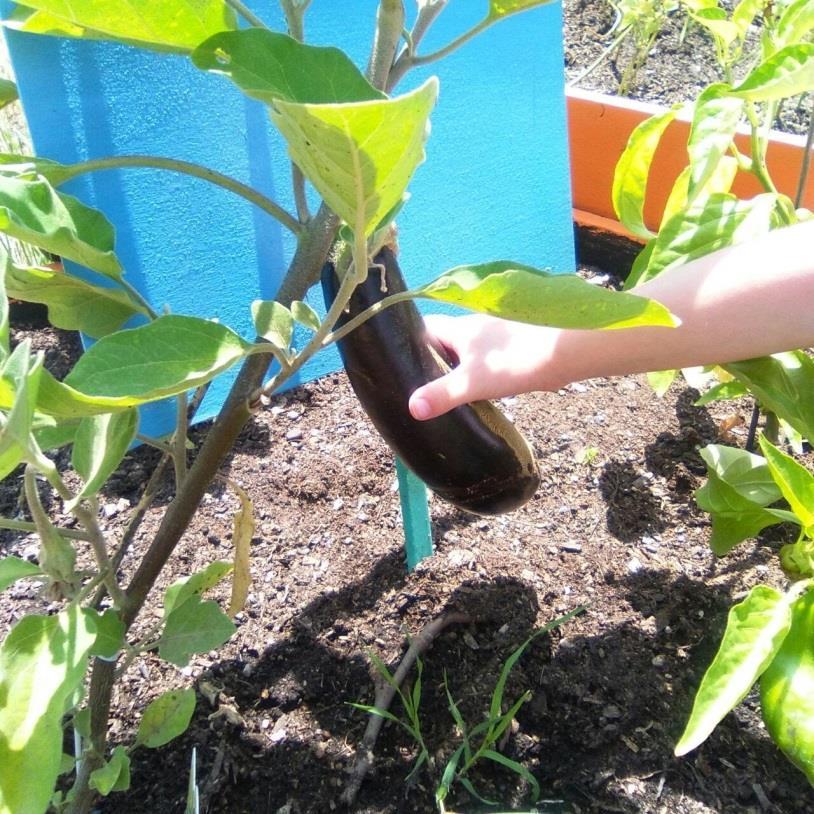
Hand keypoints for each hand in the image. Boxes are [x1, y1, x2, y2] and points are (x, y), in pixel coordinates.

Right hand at [409, 314, 563, 419]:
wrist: (567, 351)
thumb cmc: (516, 361)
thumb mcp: (473, 382)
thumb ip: (442, 395)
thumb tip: (412, 408)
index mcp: (460, 328)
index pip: (424, 327)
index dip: (409, 341)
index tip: (399, 362)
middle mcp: (476, 326)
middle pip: (445, 339)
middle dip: (432, 358)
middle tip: (418, 384)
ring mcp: (497, 336)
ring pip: (467, 349)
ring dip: (457, 366)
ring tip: (444, 391)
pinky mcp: (514, 348)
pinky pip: (486, 358)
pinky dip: (478, 371)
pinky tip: (478, 391)